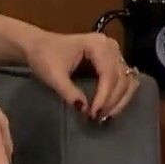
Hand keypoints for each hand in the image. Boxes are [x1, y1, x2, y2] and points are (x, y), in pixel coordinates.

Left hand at [23, 30, 139, 122]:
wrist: (37, 45)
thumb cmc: (44, 56)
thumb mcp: (53, 75)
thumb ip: (69, 92)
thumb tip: (84, 110)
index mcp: (98, 44)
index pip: (109, 73)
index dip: (104, 96)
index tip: (93, 114)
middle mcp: (111, 46)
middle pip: (121, 78)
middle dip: (112, 100)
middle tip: (97, 118)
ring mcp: (114, 53)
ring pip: (127, 80)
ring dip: (119, 100)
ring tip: (105, 116)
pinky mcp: (112, 61)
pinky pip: (124, 80)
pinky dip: (120, 95)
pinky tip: (110, 108)